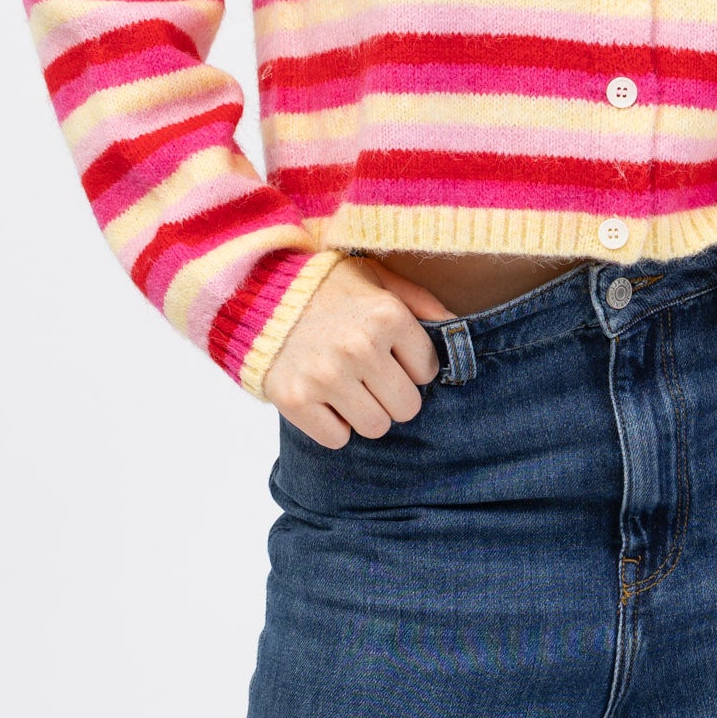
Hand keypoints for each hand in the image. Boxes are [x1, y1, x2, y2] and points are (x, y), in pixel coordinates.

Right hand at [261, 255, 455, 449]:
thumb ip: (420, 301)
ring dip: (365, 413)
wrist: (257, 292)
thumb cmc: (326, 286)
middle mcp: (360, 346)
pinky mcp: (295, 400)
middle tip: (370, 377)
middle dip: (393, 395)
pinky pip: (338, 439)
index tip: (391, 355)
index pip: (427, 370)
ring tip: (348, 387)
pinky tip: (323, 397)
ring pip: (376, 428)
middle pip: (406, 407)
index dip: (411, 365)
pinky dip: (333, 425)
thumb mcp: (376, 278)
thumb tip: (459, 327)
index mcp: (386, 315)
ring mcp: (326, 375)